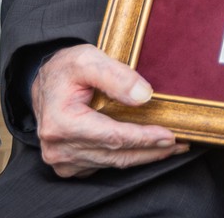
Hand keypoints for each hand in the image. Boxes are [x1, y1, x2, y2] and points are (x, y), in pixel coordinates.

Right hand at [32, 44, 189, 176]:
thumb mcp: (88, 58)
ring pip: (112, 163)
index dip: (143, 138)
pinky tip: (145, 148)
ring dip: (143, 156)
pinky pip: (104, 164)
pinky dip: (127, 157)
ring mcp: (62, 160)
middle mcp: (58, 147)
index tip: (170, 135)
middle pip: (116, 155)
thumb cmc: (65, 69)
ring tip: (170, 146)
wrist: (44, 82)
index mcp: (61, 122)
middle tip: (179, 144)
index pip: (112, 136)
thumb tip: (144, 96)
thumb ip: (116, 75)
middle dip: (150, 150)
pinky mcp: (68, 165)